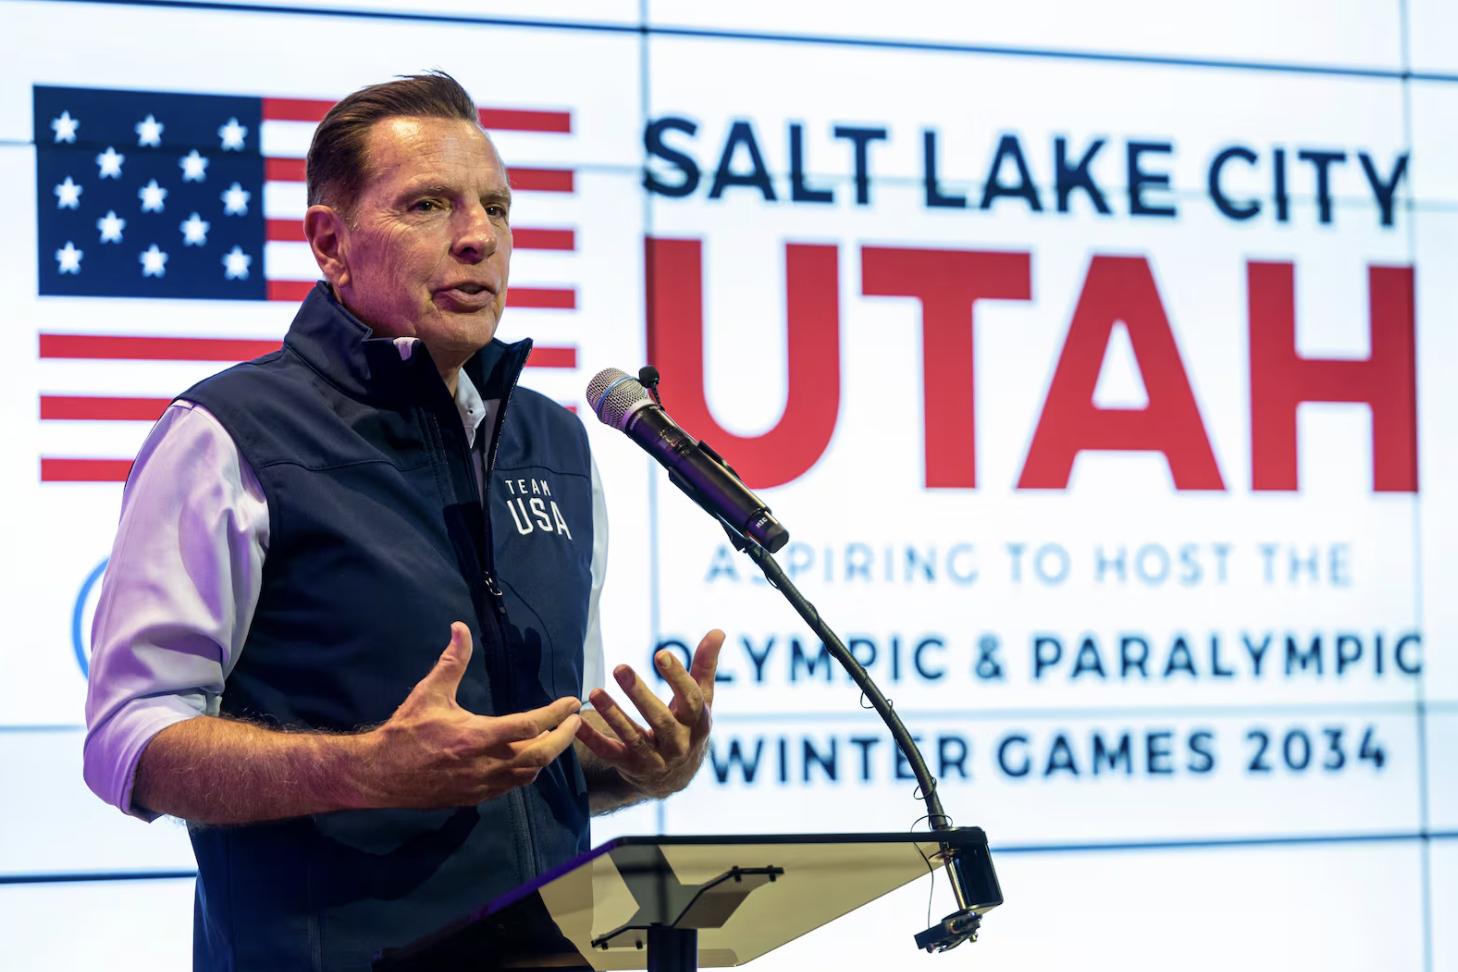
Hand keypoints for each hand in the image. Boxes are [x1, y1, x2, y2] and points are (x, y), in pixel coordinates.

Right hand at [361, 622, 582, 808]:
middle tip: (575, 721)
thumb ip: (452, 661)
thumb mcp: (430, 692)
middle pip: (541, 755)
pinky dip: (528, 772)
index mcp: (477, 736)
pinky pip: (512, 786)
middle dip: (563, 738)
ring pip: (529, 774)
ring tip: (556, 737)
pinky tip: (530, 760)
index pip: (530, 725)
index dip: (555, 714)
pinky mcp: (475, 797)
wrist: (379, 773)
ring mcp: (482, 785)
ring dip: (547, 755)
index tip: (571, 702)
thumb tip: (460, 627)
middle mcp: (485, 764)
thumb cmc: (406, 730)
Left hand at [575, 629, 724, 798]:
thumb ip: (705, 665)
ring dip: (613, 714)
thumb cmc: (688, 724)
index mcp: (698, 722)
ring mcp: (654, 758)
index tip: (660, 654)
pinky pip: (610, 753)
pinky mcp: (630, 767)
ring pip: (632, 737)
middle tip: (620, 668)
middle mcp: (678, 743)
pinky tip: (576, 721)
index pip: (691, 700)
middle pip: (660, 720)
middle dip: (639, 694)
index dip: (677, 677)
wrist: (675, 776)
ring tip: (594, 692)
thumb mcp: (701, 698)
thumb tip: (718, 630)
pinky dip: (593, 739)